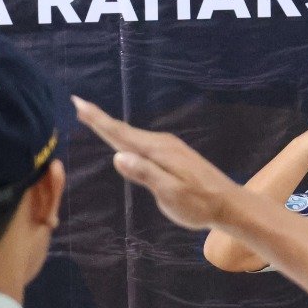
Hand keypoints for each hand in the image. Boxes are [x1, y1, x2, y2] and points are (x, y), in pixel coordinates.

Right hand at [73, 96, 243, 230]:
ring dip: (112, 127)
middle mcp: (162, 144)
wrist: (229, 204)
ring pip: (133, 136)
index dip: (98, 120)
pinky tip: (123, 140)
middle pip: (124, 131)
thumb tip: (117, 156)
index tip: (78, 103)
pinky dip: (127, 137)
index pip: (121, 134)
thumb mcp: (170, 193)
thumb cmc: (199, 204)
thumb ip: (145, 174)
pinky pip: (143, 142)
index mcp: (158, 151)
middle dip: (100, 119)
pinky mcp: (174, 155)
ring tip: (93, 118)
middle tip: (78, 104)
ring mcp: (169, 148)